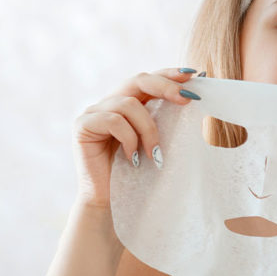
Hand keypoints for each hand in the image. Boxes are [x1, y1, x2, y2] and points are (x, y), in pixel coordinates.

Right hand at [74, 68, 199, 207]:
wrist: (110, 201)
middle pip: (138, 80)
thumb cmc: (136, 174)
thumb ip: (165, 118)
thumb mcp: (154, 140)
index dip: (169, 74)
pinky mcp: (82, 125)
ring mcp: (93, 112)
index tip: (194, 75)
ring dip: (148, 129)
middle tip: (187, 99)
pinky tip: (131, 157)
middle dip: (165, 86)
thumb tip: (191, 96)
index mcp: (127, 102)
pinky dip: (129, 139)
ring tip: (154, 153)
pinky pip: (113, 121)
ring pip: (129, 104)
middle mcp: (109, 102)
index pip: (149, 79)